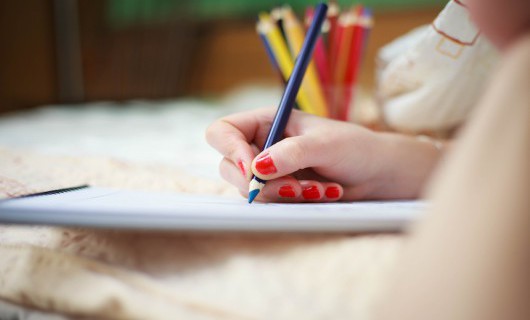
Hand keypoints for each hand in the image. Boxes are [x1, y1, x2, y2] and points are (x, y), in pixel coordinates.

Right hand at [206, 107, 441, 201]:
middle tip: (296, 188)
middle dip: (262, 182)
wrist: (377, 174)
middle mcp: (261, 145)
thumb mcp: (325, 144)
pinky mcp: (279, 192)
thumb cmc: (355, 148)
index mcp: (266, 122)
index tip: (251, 169)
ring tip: (320, 189)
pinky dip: (294, 202)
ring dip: (284, 194)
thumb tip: (256, 169)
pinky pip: (270, 203)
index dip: (229, 150)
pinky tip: (321, 194)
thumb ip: (291, 153)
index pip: (223, 131)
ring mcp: (269, 171)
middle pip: (229, 167)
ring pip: (250, 190)